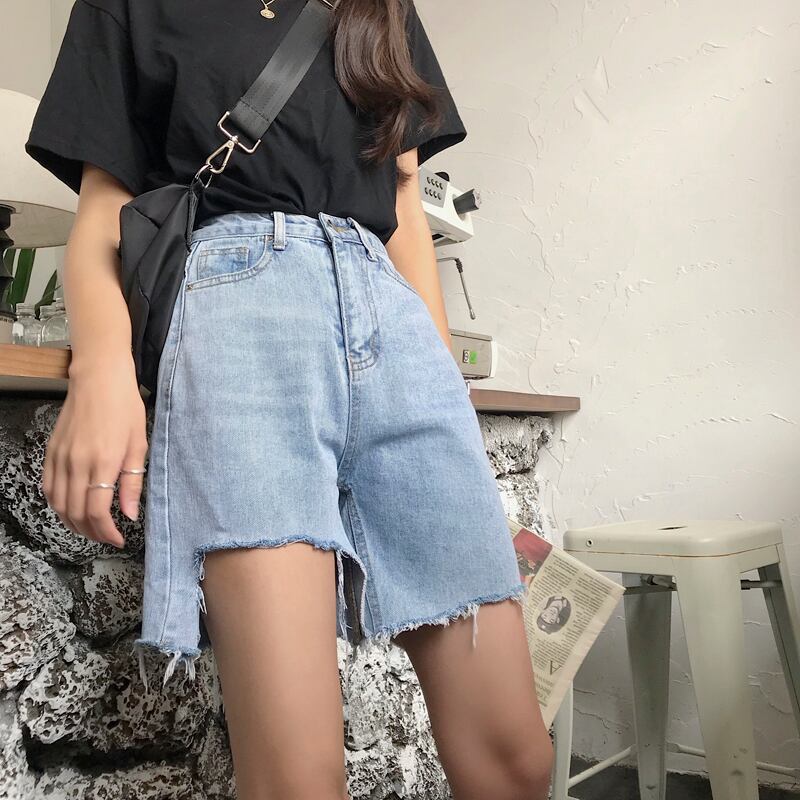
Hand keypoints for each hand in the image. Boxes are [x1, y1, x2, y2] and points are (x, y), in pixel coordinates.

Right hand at [41, 356, 147, 547]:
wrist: (99, 379)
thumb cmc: (125, 409)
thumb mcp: (139, 445)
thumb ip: (133, 482)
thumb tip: (130, 515)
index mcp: (103, 462)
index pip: (98, 512)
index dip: (106, 533)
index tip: (118, 540)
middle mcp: (77, 463)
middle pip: (76, 513)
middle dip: (92, 532)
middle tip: (106, 537)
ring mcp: (60, 458)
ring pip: (59, 504)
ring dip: (73, 523)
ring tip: (91, 528)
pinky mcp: (51, 452)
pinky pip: (48, 488)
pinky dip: (58, 505)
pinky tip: (71, 509)